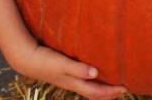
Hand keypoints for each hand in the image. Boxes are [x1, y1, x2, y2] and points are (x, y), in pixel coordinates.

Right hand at [11, 43, 127, 99]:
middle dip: (110, 92)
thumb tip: (95, 73)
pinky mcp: (64, 73)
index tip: (125, 88)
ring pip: (89, 87)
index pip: (97, 92)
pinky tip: (94, 71)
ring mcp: (68, 79)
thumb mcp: (61, 64)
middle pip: (95, 93)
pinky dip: (93, 79)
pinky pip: (83, 80)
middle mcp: (73, 83)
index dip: (111, 92)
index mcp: (74, 83)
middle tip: (124, 87)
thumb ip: (77, 68)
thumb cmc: (44, 60)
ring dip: (102, 87)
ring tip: (113, 81)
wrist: (26, 58)